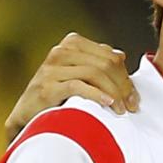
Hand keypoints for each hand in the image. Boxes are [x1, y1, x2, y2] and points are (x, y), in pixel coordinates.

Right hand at [4, 32, 138, 142]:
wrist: (27, 118)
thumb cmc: (57, 97)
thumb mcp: (79, 76)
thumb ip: (98, 64)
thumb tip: (121, 55)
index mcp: (72, 43)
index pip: (110, 56)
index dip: (126, 77)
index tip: (134, 98)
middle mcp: (61, 51)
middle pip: (106, 64)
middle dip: (123, 86)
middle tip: (132, 106)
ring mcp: (51, 68)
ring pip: (95, 73)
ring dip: (114, 93)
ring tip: (121, 110)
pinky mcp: (46, 86)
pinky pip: (79, 86)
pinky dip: (97, 95)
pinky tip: (108, 103)